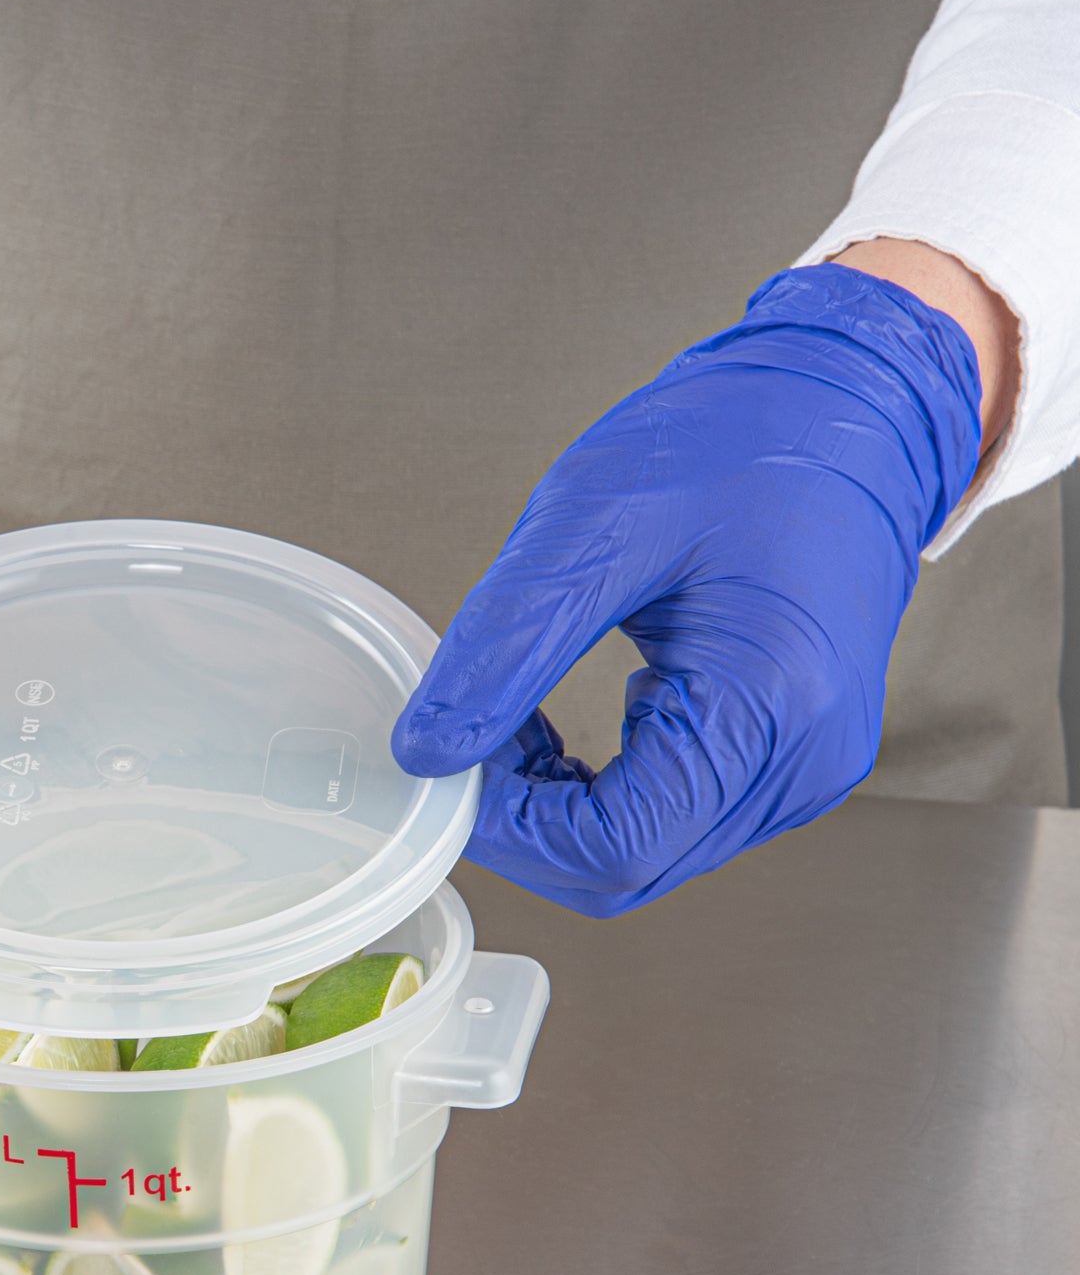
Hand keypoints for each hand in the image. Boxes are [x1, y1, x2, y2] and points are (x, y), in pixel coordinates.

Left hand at [391, 262, 992, 915]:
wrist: (845, 405)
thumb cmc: (741, 441)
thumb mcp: (596, 523)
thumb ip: (505, 647)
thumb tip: (428, 748)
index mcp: (769, 704)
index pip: (612, 846)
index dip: (509, 828)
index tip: (448, 764)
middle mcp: (802, 760)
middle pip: (626, 869)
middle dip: (525, 824)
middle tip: (471, 737)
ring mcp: (803, 770)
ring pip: (643, 855)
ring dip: (556, 810)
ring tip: (515, 716)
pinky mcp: (786, 761)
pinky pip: (672, 819)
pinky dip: (597, 793)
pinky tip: (560, 725)